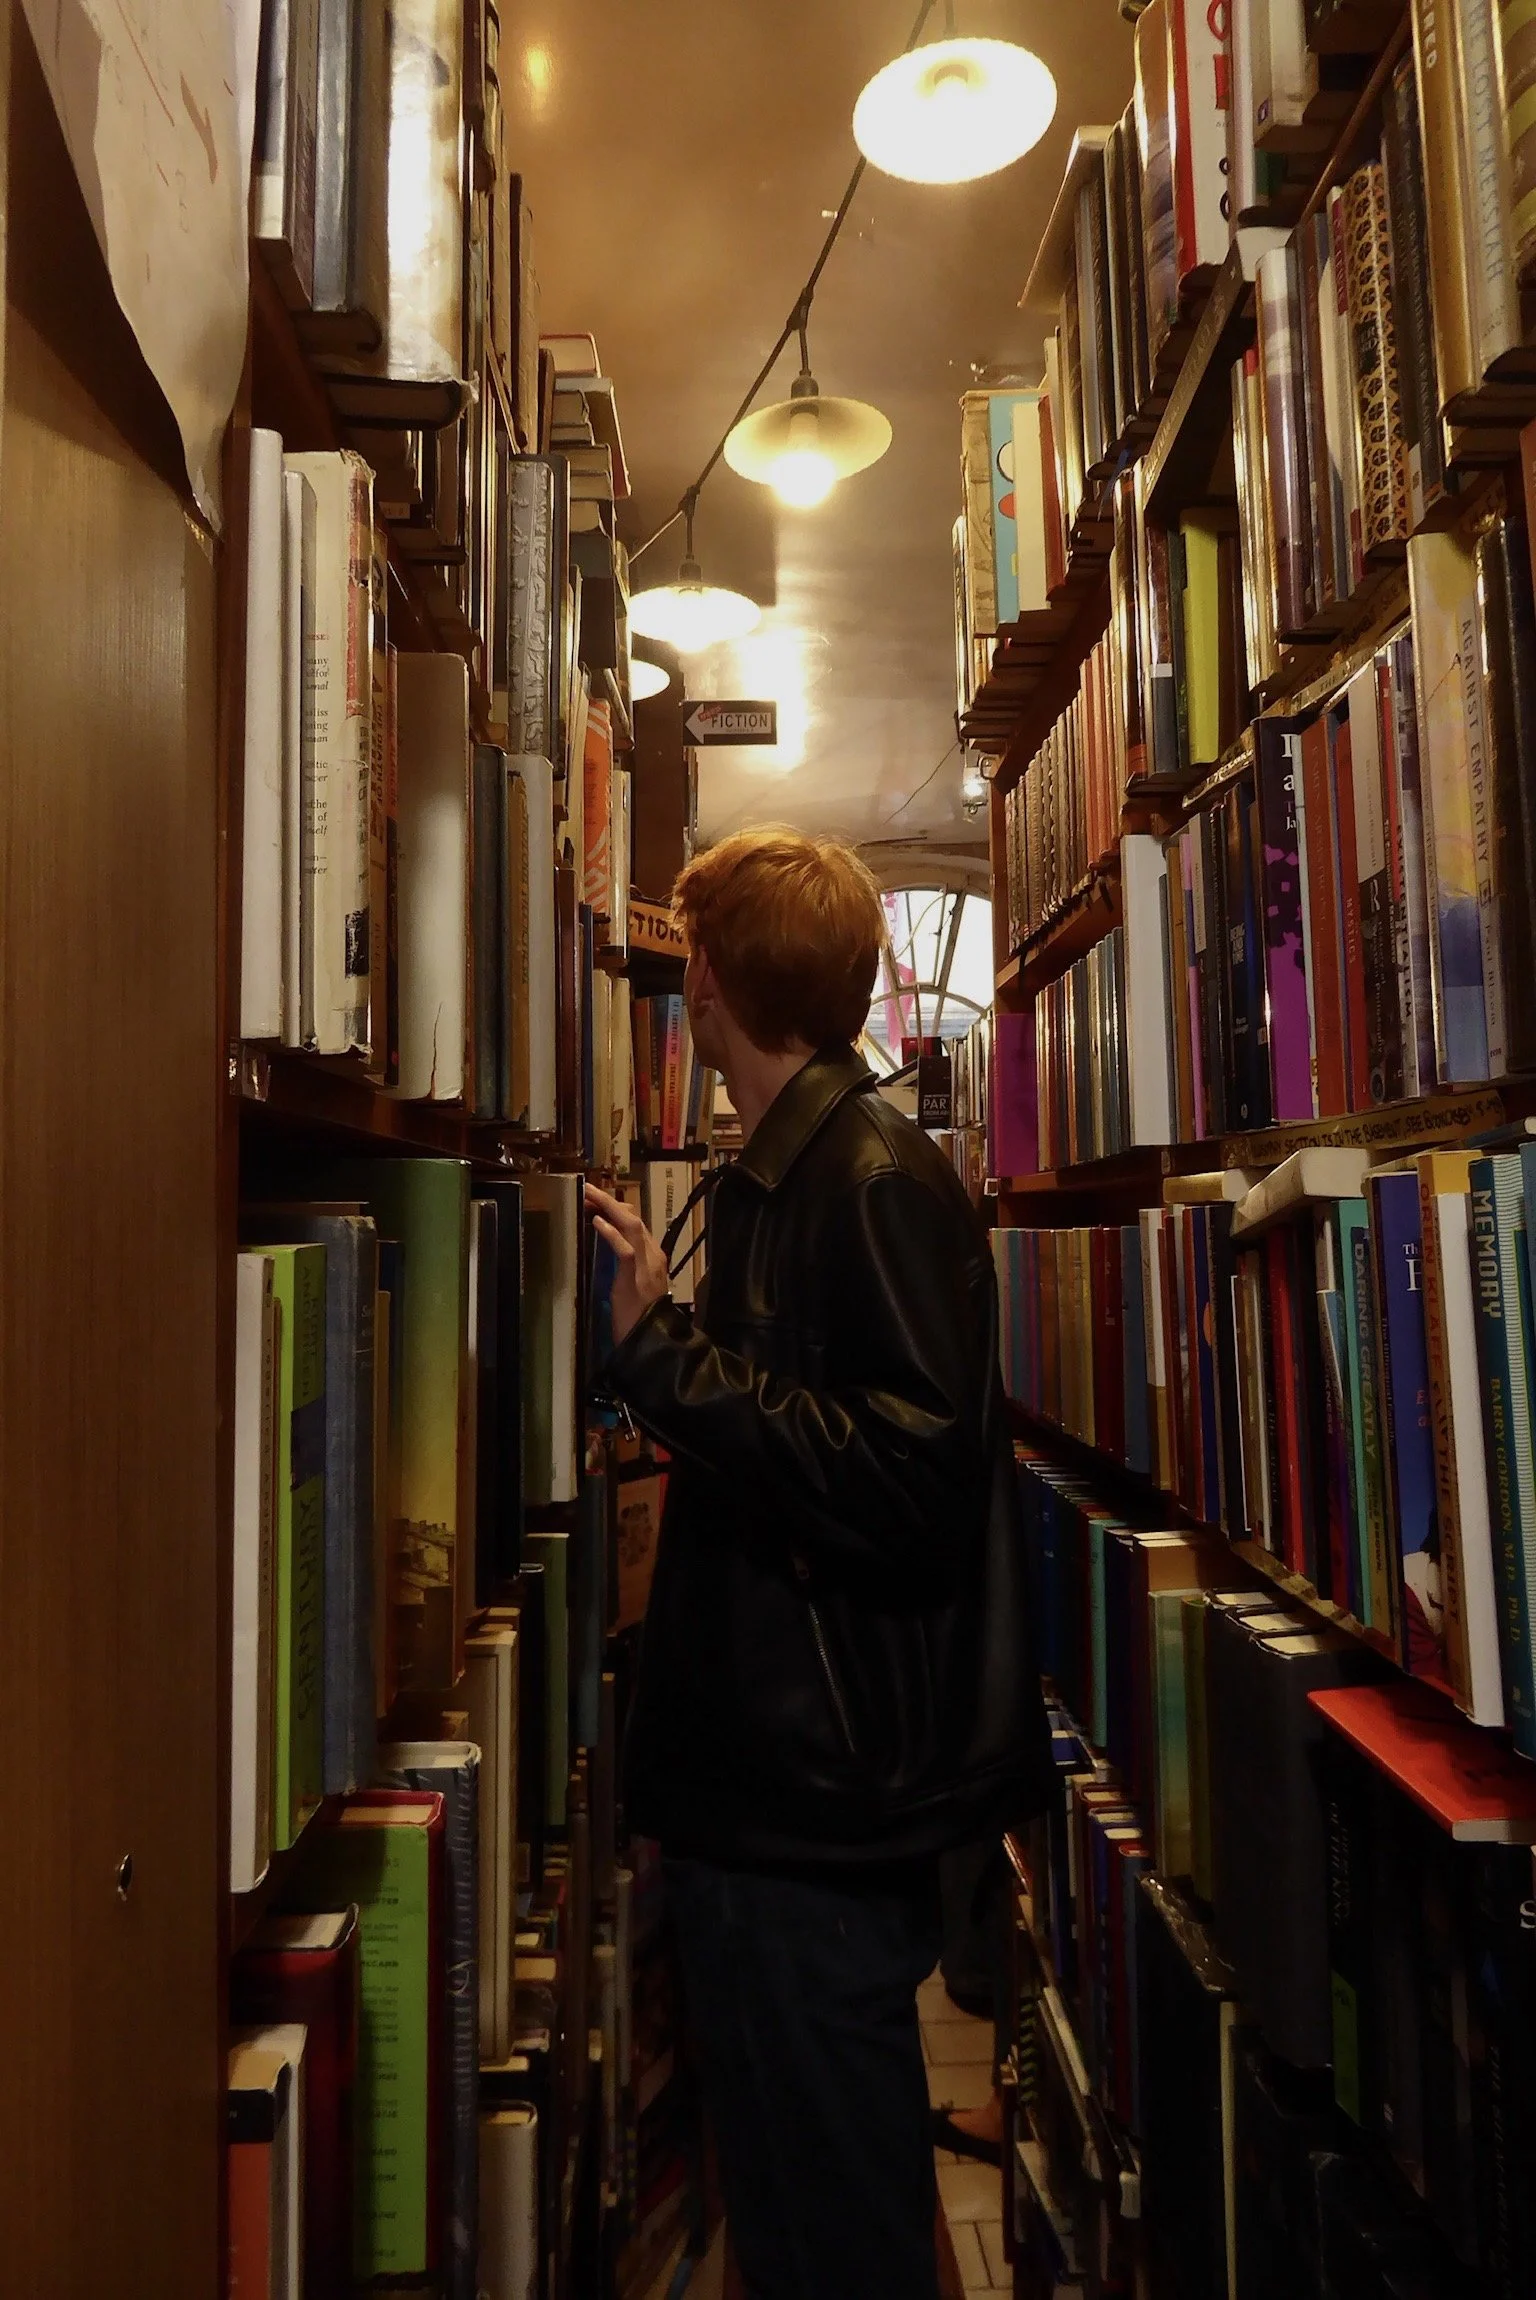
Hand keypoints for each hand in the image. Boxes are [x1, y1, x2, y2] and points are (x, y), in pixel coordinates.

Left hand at [585, 1184, 670, 1345]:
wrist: (652, 1342)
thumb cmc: (639, 1319)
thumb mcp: (633, 1287)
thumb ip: (627, 1268)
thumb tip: (608, 1252)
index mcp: (653, 1258)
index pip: (636, 1224)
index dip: (615, 1209)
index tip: (595, 1200)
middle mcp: (654, 1256)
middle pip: (633, 1218)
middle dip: (610, 1201)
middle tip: (588, 1189)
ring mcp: (647, 1265)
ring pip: (631, 1226)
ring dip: (608, 1207)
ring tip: (590, 1195)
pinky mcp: (636, 1278)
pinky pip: (625, 1249)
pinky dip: (611, 1233)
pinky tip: (597, 1222)